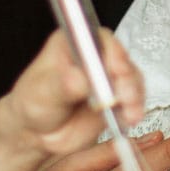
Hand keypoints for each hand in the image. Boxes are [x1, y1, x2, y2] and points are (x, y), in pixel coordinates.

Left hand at [2, 28, 145, 157]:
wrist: (38, 133)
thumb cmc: (34, 104)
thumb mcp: (41, 93)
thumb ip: (61, 85)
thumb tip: (80, 78)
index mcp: (72, 41)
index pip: (96, 38)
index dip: (110, 51)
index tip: (116, 69)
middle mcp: (93, 54)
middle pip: (119, 56)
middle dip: (126, 78)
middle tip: (123, 97)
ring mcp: (108, 75)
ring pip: (131, 77)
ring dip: (134, 95)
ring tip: (129, 114)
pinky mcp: (118, 95)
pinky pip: (134, 97)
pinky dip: (135, 108)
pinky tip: (129, 118)